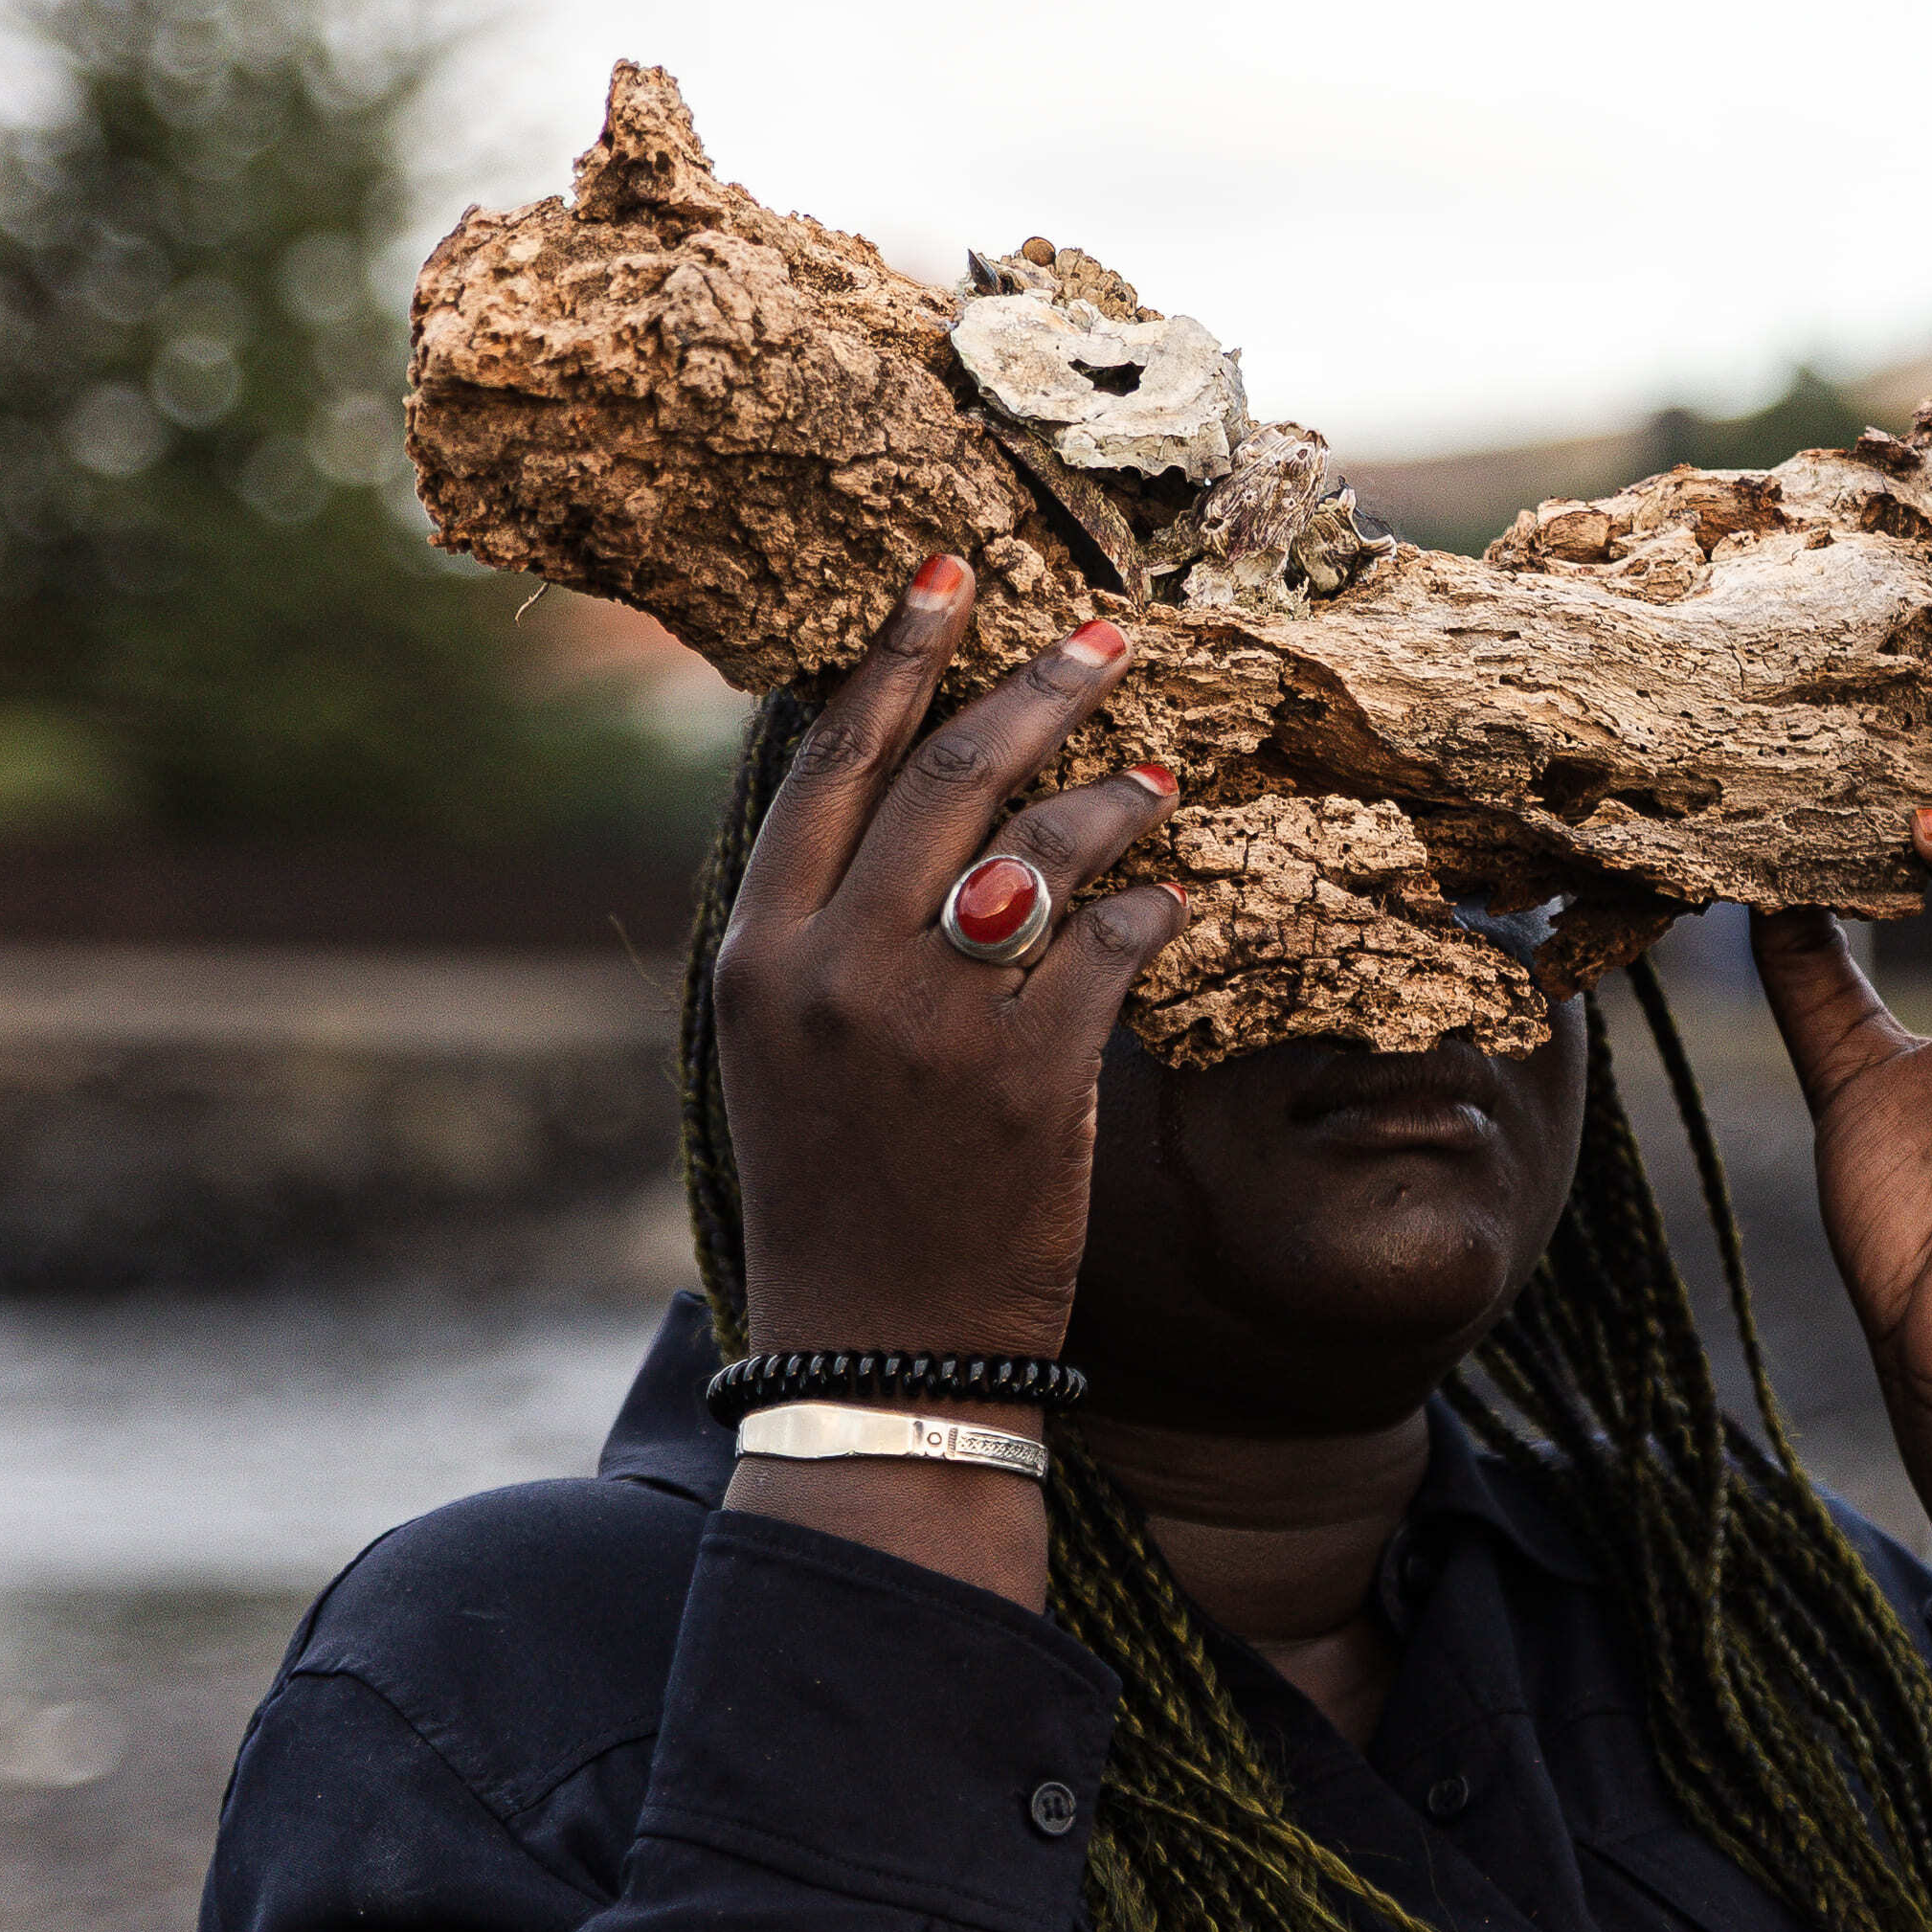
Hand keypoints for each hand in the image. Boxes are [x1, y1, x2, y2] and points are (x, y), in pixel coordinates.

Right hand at [709, 553, 1181, 1592]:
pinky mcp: (1032, 1079)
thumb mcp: (777, 1049)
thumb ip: (818, 926)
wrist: (874, 1354)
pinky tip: (1172, 906)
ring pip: (1041, 851)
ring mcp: (935, 1023)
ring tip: (1156, 780)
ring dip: (1109, 799)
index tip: (948, 577)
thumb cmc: (833, 1195)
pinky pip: (1113, 950)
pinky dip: (1151, 916)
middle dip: (1031, 691)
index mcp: (758, 951)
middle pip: (945, 778)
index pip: (830, 762)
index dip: (895, 657)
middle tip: (1105, 639)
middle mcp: (835, 969)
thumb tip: (889, 792)